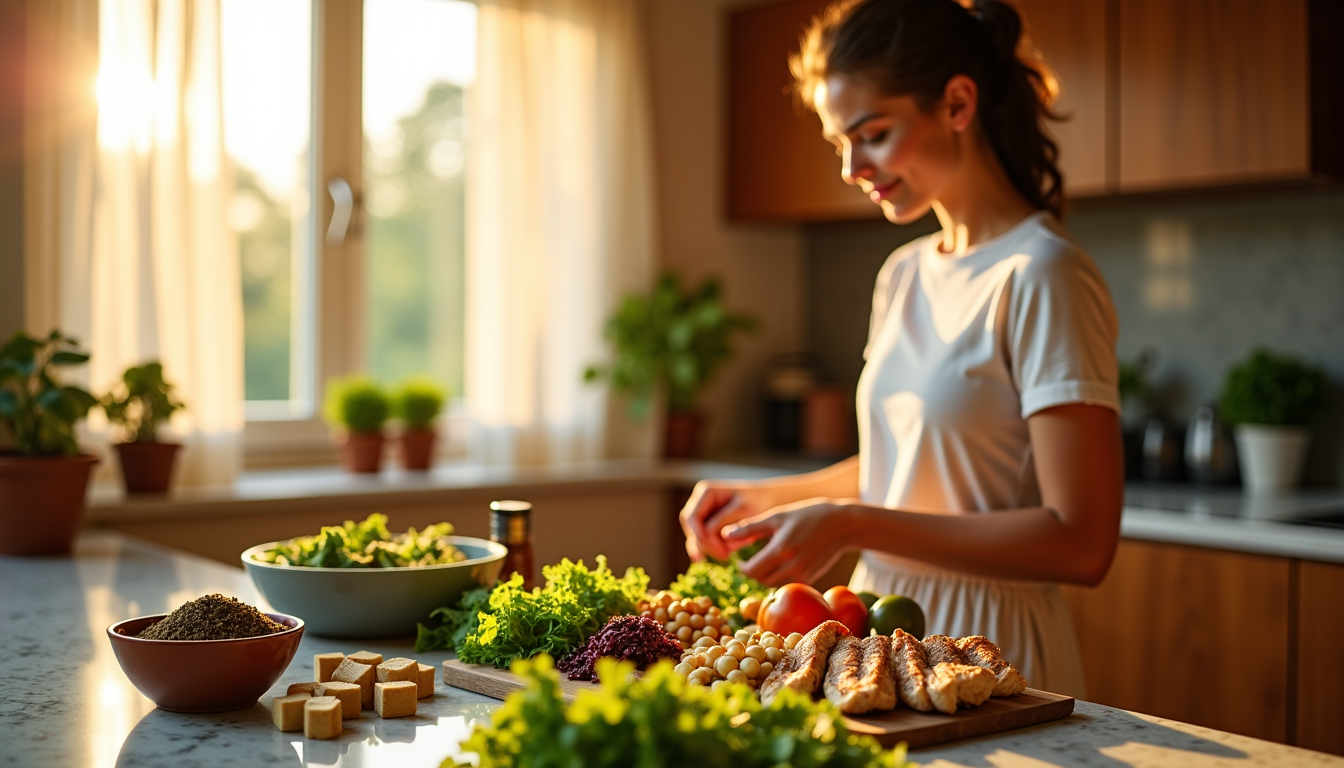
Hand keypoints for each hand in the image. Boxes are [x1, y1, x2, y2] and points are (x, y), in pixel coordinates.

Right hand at [679, 480, 778, 561]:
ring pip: (696, 536)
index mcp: (705, 492)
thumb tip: (706, 536)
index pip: (692, 517)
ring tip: (729, 554)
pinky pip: (705, 540)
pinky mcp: (708, 524)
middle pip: (691, 528)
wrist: (768, 501)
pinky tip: (724, 556)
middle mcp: (700, 501)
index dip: (700, 536)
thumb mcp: (743, 509)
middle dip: (706, 544)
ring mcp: (703, 513)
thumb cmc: (758, 501)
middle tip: (725, 556)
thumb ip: (723, 520)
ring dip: (711, 548)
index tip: (717, 550)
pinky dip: (715, 548)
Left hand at [724, 498, 854, 584]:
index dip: (742, 568)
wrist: (842, 524)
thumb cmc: (808, 515)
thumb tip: (725, 535)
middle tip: (750, 561)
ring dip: (764, 576)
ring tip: (764, 562)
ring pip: (773, 584)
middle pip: (761, 580)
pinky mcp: (810, 578)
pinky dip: (779, 577)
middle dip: (752, 572)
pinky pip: (787, 584)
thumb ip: (750, 528)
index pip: (752, 571)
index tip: (740, 560)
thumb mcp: (777, 517)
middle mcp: (792, 566)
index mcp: (781, 549)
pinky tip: (780, 564)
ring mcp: (803, 574)